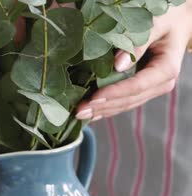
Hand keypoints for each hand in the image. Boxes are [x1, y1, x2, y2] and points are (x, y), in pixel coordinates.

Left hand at [75, 1, 191, 120]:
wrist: (177, 23)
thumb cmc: (167, 19)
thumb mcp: (156, 25)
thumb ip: (138, 44)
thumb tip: (117, 65)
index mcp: (166, 69)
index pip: (137, 86)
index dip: (115, 93)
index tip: (94, 98)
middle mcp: (160, 84)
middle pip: (129, 100)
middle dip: (103, 106)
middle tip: (78, 111)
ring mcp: (151, 88)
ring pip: (124, 104)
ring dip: (101, 111)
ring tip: (79, 115)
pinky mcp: (141, 89)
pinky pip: (123, 101)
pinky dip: (105, 107)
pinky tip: (90, 113)